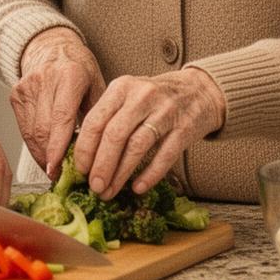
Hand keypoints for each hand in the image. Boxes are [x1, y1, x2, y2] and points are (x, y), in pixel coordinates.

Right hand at [9, 27, 105, 178]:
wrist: (51, 47)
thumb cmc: (80, 69)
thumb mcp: (97, 86)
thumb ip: (97, 116)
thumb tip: (98, 154)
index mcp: (70, 75)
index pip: (62, 118)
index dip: (59, 147)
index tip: (59, 170)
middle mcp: (45, 79)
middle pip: (44, 129)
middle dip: (51, 158)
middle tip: (62, 178)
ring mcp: (27, 87)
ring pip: (31, 132)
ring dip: (42, 156)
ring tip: (54, 170)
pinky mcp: (15, 95)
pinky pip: (24, 129)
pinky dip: (34, 145)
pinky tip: (45, 155)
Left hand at [74, 67, 225, 197]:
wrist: (199, 90)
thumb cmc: (155, 99)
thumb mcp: (128, 97)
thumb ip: (107, 118)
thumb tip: (84, 157)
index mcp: (121, 88)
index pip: (95, 120)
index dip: (85, 149)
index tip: (80, 170)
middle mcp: (142, 96)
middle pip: (114, 135)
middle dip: (101, 165)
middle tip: (94, 187)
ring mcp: (165, 111)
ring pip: (137, 146)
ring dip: (121, 173)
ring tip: (111, 191)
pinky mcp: (185, 128)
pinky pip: (165, 155)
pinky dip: (150, 174)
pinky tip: (138, 188)